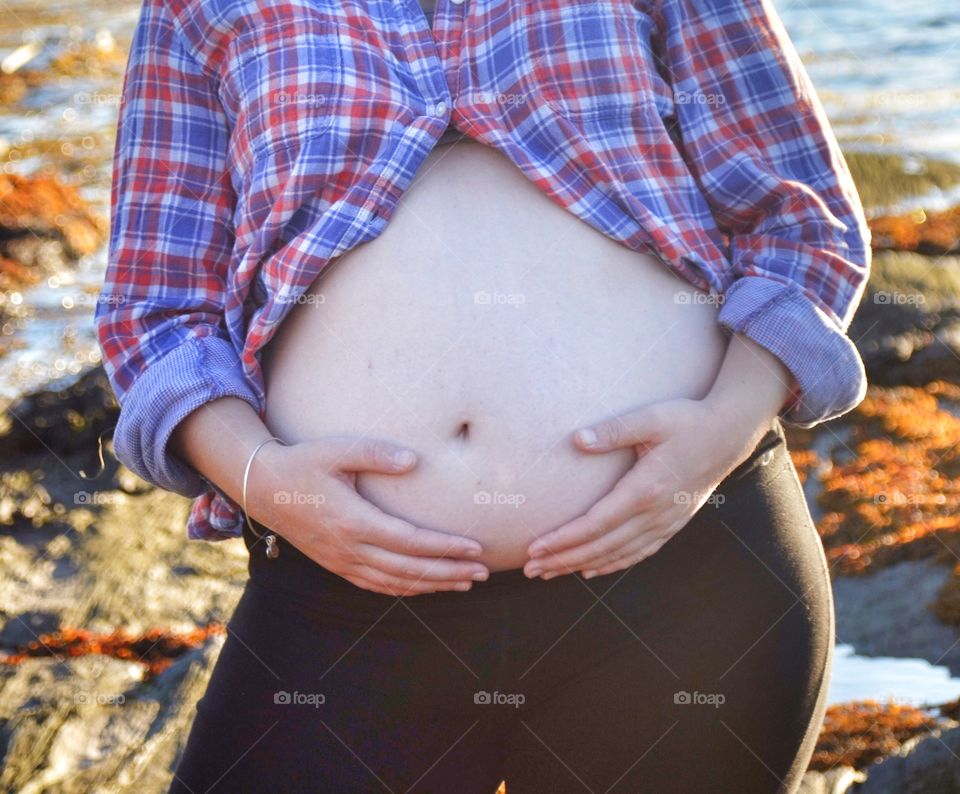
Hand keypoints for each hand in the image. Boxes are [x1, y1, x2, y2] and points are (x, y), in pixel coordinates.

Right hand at [247, 436, 489, 595]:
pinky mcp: (337, 565)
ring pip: (396, 583)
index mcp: (354, 521)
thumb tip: (414, 460)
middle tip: (484, 572)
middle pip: (410, 569)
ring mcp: (342, 561)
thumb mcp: (337, 449)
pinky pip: (377, 585)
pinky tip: (426, 587)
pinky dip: (406, 589)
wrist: (263, 488)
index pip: (410, 541)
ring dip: (433, 585)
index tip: (475, 548)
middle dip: (450, 572)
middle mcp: (350, 548)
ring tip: (466, 582)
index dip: (445, 548)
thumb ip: (376, 453)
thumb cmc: (303, 463)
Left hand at [523, 397, 764, 579]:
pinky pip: (638, 552)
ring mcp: (665, 523)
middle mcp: (655, 513)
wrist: (728, 433)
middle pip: (601, 546)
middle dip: (563, 560)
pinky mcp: (672, 524)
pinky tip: (591, 571)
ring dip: (581, 566)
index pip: (596, 523)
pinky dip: (612, 564)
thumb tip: (576, 439)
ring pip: (617, 554)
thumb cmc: (687, 420)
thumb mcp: (650, 418)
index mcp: (646, 489)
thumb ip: (613, 430)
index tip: (535, 548)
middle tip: (530, 569)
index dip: (564, 539)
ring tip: (549, 573)